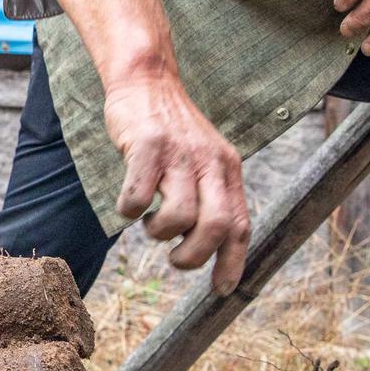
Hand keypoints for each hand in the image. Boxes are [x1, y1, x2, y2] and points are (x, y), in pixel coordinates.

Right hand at [103, 74, 250, 293]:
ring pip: (178, 217)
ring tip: (150, 223)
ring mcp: (178, 155)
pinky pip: (138, 198)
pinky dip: (129, 211)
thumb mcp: (204, 158)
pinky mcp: (147, 146)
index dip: (233, 263)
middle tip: (175, 259)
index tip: (220, 290)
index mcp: (228, 170)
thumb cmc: (172, 129)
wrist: (147, 81)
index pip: (240, 225)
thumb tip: (209, 243)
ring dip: (159, 233)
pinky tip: (129, 203)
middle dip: (193, 257)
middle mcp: (209, 163)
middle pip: (216, 226)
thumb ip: (211, 194)